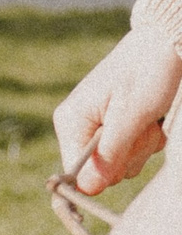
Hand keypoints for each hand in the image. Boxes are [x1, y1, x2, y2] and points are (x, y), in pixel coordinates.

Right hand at [54, 29, 181, 191]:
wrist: (165, 45)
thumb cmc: (147, 73)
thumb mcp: (131, 116)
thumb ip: (109, 154)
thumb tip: (86, 189)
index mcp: (70, 121)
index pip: (75, 172)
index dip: (103, 173)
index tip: (126, 153)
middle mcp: (77, 127)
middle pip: (99, 172)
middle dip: (128, 156)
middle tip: (142, 128)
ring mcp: (96, 128)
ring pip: (118, 165)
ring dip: (140, 148)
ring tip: (147, 120)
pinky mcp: (113, 129)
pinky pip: (129, 154)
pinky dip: (145, 141)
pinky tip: (150, 120)